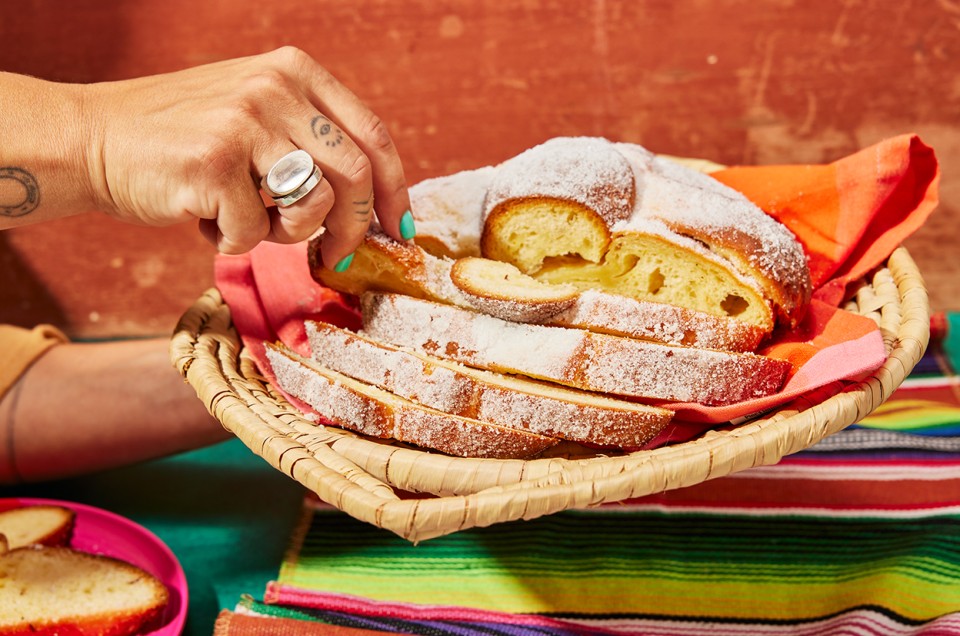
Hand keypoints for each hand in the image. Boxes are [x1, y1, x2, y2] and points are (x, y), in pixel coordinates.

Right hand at [83, 47, 411, 265]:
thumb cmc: (182, 142)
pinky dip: (233, 240)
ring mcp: (246, 122)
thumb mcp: (255, 114)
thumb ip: (309, 141)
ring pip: (312, 206)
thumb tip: (370, 205)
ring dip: (285, 234)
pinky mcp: (215, 162)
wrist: (93, 140)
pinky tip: (204, 217)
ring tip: (247, 220)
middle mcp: (276, 87)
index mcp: (295, 72)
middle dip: (353, 228)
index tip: (398, 227)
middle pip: (354, 174)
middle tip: (338, 256)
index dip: (393, 189)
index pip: (372, 135)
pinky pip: (254, 230)